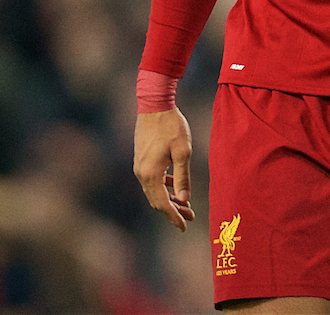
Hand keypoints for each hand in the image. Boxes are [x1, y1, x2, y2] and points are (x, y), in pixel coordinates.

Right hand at [134, 107, 194, 230]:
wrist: (154, 104)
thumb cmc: (171, 126)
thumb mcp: (183, 152)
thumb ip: (183, 177)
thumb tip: (184, 200)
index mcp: (150, 174)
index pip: (162, 204)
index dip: (174, 217)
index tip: (184, 226)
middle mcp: (141, 172)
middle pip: (156, 200)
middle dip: (173, 210)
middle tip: (190, 216)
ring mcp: (139, 165)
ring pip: (153, 190)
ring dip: (168, 198)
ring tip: (185, 203)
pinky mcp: (140, 158)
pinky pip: (151, 180)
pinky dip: (162, 186)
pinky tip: (173, 184)